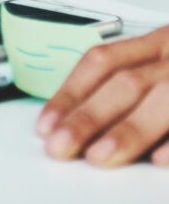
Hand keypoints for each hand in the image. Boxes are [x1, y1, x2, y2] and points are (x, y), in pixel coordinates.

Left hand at [37, 26, 168, 166]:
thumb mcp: (168, 61)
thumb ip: (135, 81)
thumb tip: (81, 116)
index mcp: (161, 42)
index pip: (103, 61)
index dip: (72, 92)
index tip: (46, 123)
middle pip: (127, 83)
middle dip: (89, 116)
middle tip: (61, 147)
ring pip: (164, 100)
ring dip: (129, 131)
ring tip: (100, 157)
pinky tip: (161, 161)